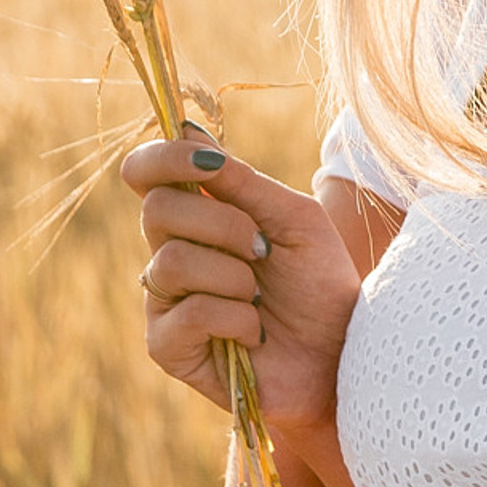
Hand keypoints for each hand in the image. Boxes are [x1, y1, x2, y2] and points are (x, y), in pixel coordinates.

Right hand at [124, 136, 359, 443]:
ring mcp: (162, 300)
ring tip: (261, 297)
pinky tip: (255, 332)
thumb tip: (185, 132)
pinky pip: (189, 312)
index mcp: (197, 216)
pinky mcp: (166, 345)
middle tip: (263, 249)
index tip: (210, 163)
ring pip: (172, 262)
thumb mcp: (295, 221)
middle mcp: (170, 252)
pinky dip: (237, 318)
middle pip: (157, 210)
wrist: (340, 355)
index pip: (145, 174)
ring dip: (235, 276)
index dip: (163, 159)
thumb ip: (242, 182)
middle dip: (224, 224)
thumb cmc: (320, 285)